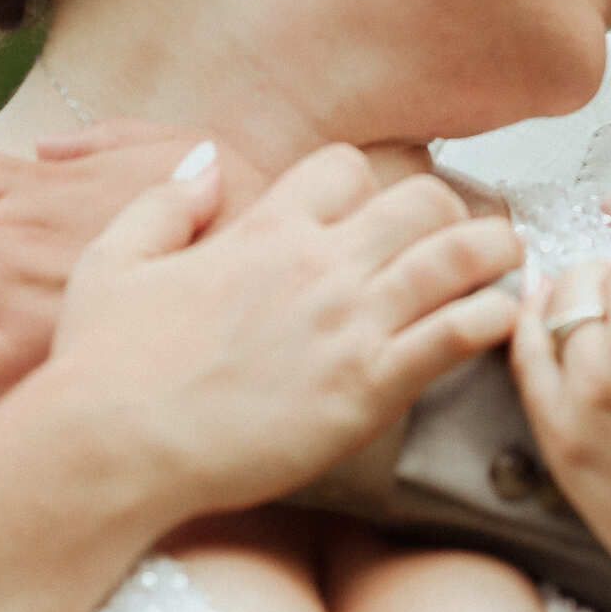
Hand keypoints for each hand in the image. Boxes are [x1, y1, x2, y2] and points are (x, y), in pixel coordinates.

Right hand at [56, 142, 523, 524]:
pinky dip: (492, 319)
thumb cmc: (104, 364)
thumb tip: (205, 165)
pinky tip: (498, 322)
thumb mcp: (112, 261)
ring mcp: (350, 324)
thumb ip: (165, 205)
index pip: (347, 167)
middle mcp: (318, 266)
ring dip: (494, 254)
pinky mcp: (370, 388)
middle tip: (455, 240)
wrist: (113, 447)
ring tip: (507, 266)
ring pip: (461, 256)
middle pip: (424, 200)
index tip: (371, 214)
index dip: (364, 185)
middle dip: (449, 212)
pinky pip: (461, 333)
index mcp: (264, 229)